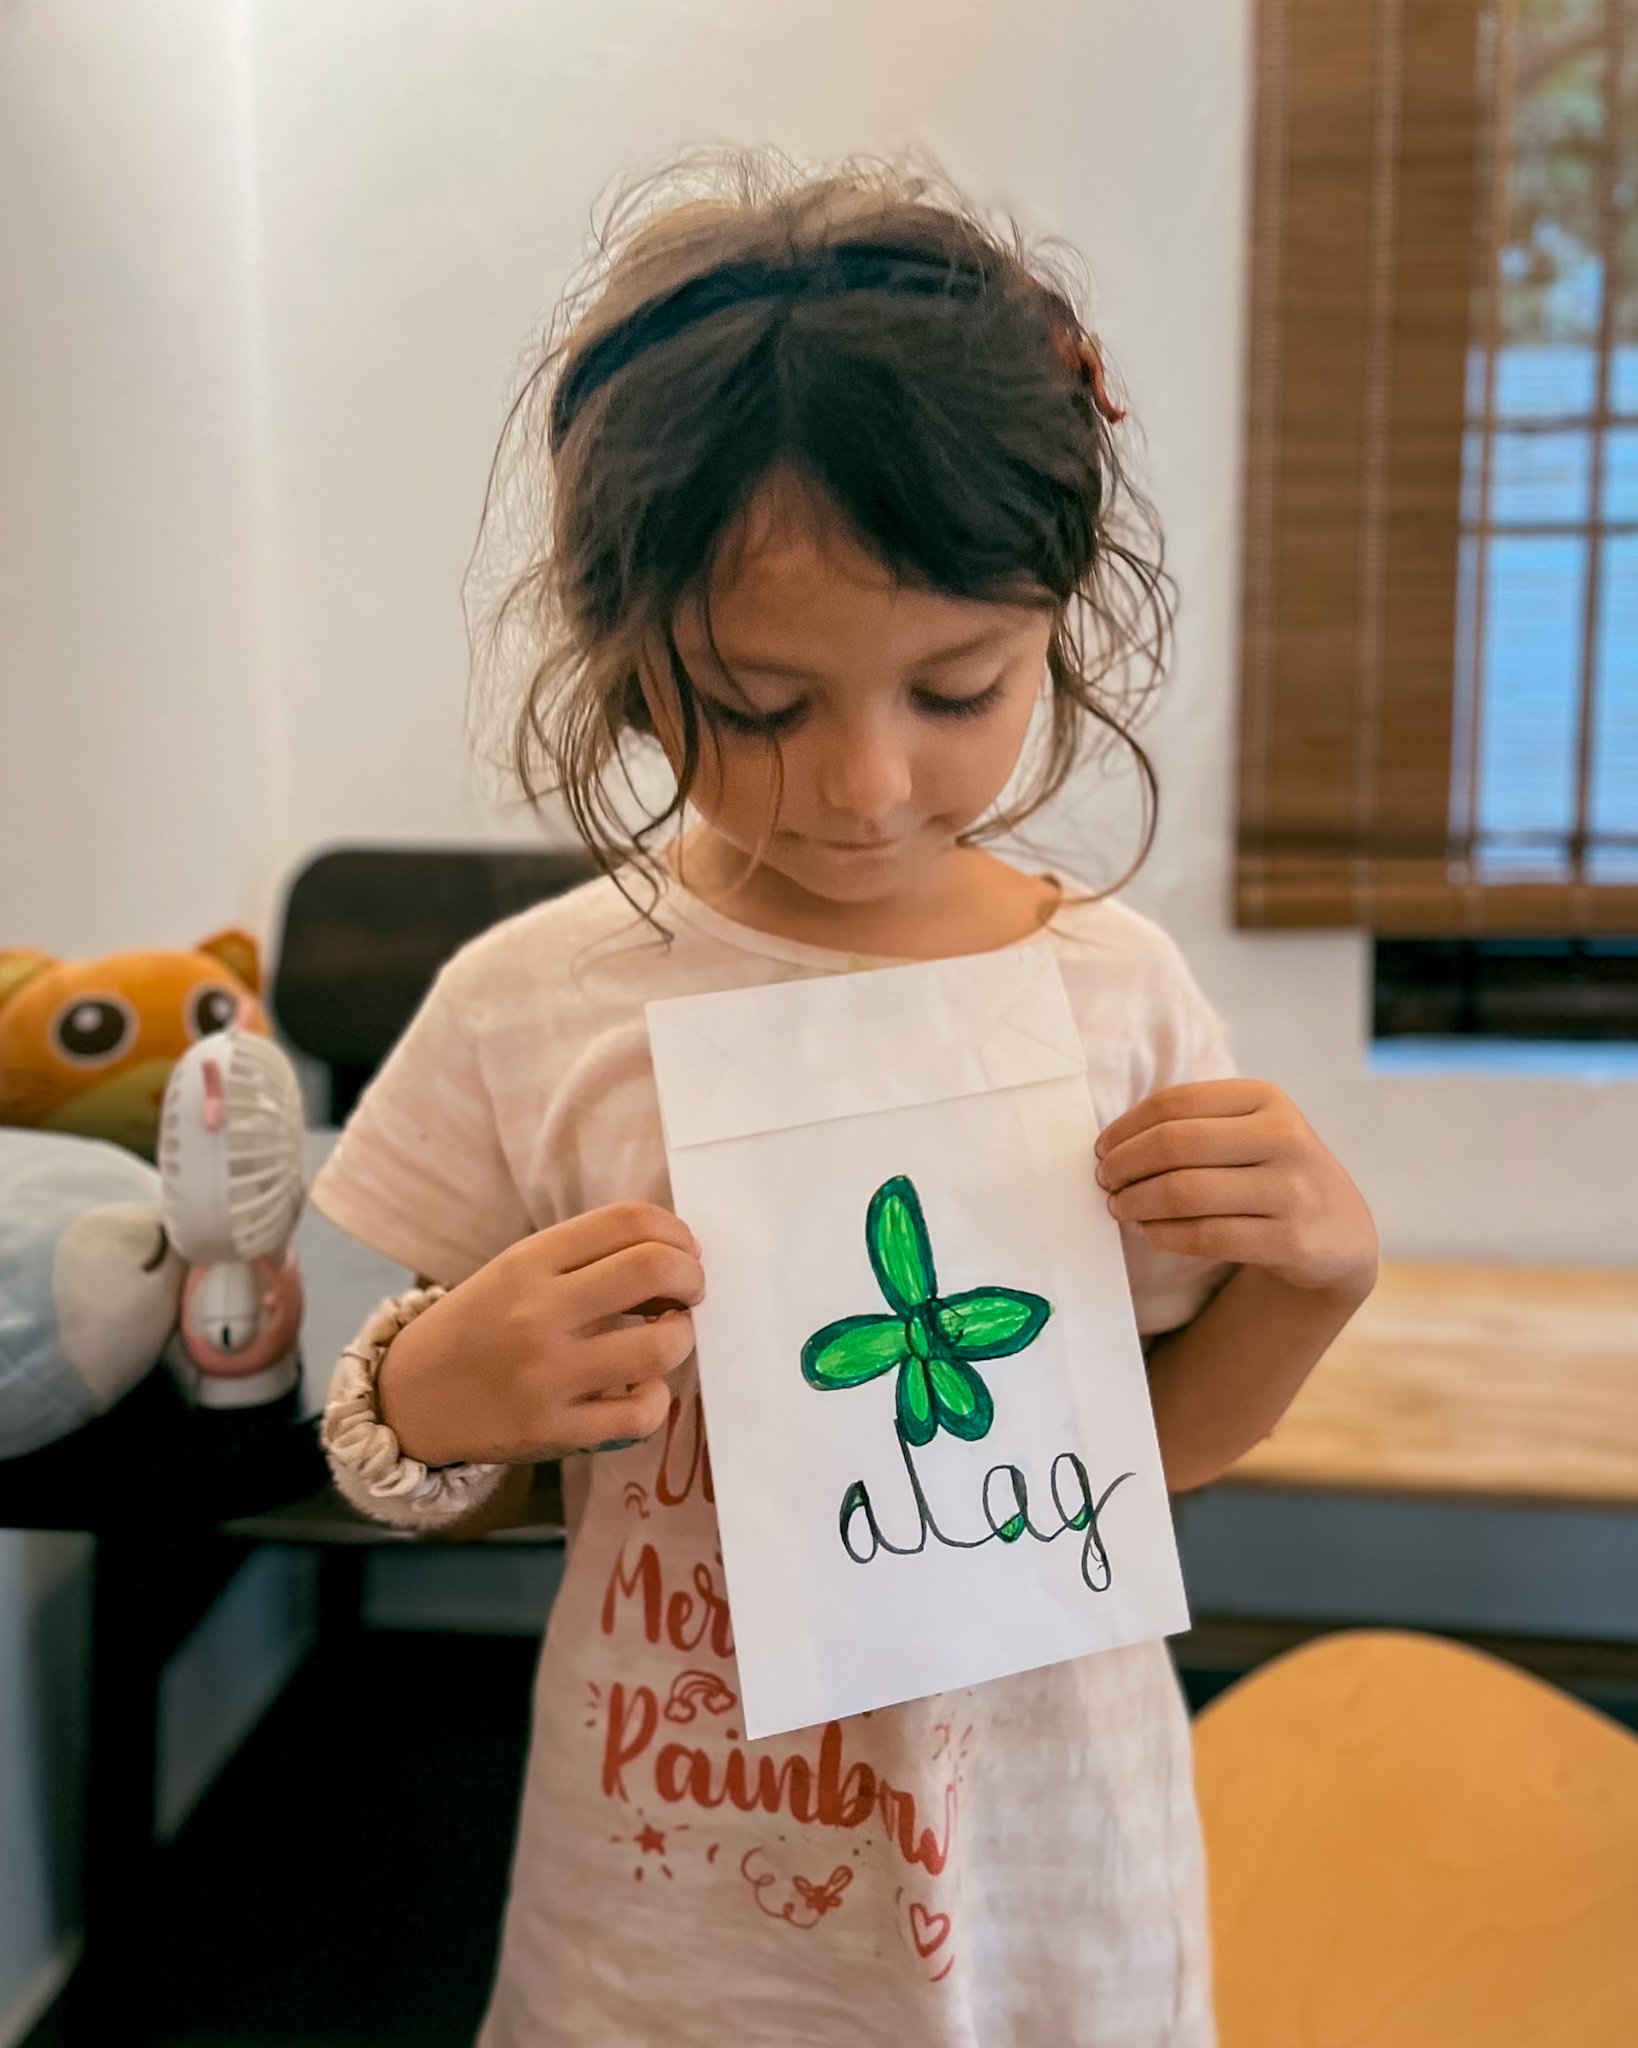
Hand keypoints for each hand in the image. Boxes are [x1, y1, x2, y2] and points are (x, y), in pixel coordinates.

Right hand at [378, 1202, 703, 1466]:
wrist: (413, 1398)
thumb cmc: (483, 1325)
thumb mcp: (518, 1270)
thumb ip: (588, 1256)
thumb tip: (679, 1253)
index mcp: (529, 1261)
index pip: (629, 1221)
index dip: (676, 1232)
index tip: (682, 1251)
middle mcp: (537, 1313)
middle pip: (654, 1269)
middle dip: (692, 1277)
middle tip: (687, 1292)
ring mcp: (547, 1376)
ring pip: (662, 1346)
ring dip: (681, 1336)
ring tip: (663, 1337)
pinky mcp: (556, 1432)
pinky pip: (643, 1413)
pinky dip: (656, 1398)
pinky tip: (639, 1388)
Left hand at [1094, 1079, 1377, 1299]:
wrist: (1339, 1230)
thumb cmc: (1271, 1171)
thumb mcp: (1249, 1130)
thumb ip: (1192, 1125)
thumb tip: (1111, 1144)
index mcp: (1267, 1099)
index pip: (1176, 1102)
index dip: (1127, 1127)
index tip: (1102, 1148)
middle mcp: (1284, 1138)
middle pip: (1175, 1144)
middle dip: (1126, 1164)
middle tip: (1105, 1180)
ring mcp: (1291, 1190)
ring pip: (1185, 1193)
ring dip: (1137, 1202)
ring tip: (1119, 1206)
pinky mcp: (1290, 1240)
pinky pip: (1206, 1236)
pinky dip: (1163, 1234)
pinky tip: (1148, 1231)